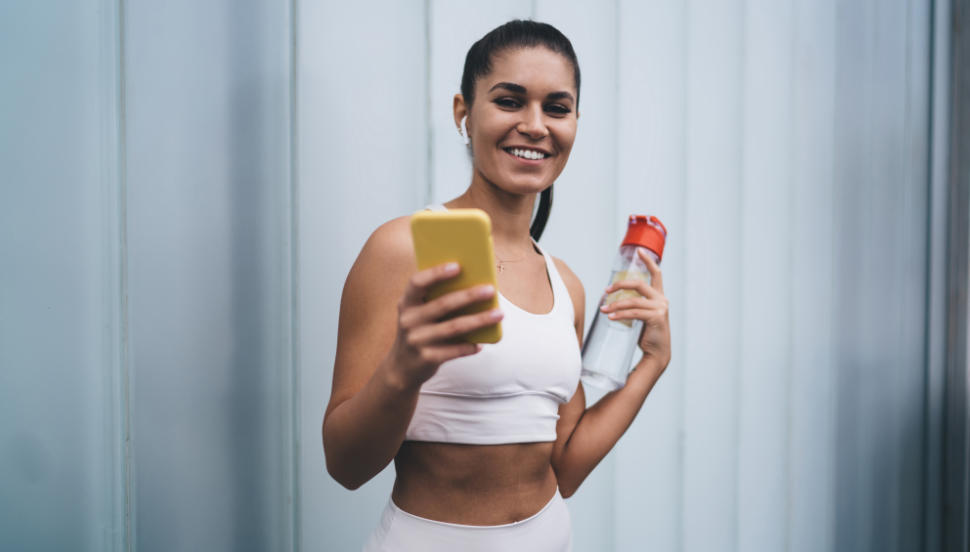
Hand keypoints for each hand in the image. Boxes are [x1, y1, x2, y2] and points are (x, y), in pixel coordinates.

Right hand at [388, 262, 502, 387]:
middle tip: (490, 290)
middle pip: (443, 304)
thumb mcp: (419, 314)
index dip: (436, 273)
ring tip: (499, 314)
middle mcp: (409, 320)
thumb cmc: (419, 331)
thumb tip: (474, 286)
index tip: (458, 266)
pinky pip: (455, 350)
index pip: (417, 282)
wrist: (402, 368)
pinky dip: (470, 346)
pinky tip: (482, 343)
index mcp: (406, 303)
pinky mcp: (427, 358)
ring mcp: (417, 340)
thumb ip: (437, 300)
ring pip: (454, 327)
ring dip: (479, 320)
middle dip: (469, 296)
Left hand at [598, 249, 670, 370]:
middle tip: (606, 290)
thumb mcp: (642, 314)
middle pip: (638, 284)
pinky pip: (633, 313)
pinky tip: (610, 316)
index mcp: (659, 296)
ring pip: (632, 301)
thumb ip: (635, 304)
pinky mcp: (656, 317)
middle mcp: (662, 299)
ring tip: (603, 309)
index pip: (656, 274)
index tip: (639, 251)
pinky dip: (619, 314)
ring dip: (615, 305)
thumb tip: (613, 299)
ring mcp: (660, 308)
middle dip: (620, 286)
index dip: (648, 261)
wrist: (657, 352)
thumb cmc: (647, 333)